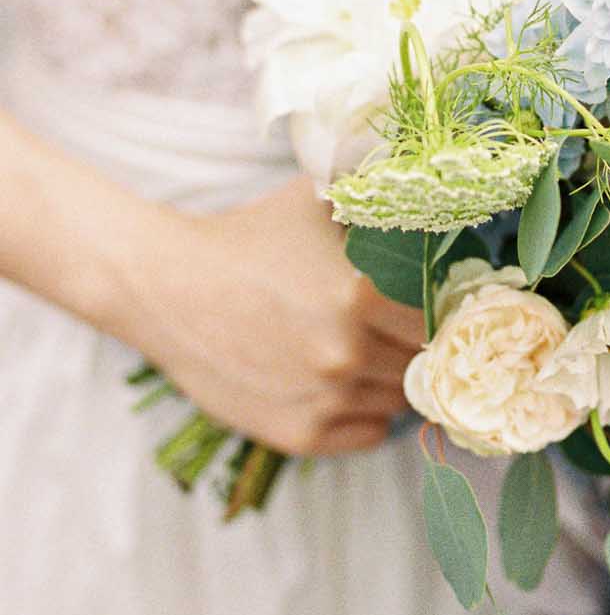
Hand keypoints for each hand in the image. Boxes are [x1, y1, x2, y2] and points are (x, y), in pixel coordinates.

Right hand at [125, 177, 425, 455]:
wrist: (166, 286)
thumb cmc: (245, 238)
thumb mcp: (316, 200)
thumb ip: (375, 192)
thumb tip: (425, 179)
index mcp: (360, 297)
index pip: (438, 323)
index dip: (439, 317)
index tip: (430, 311)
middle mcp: (347, 354)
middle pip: (422, 366)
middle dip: (414, 350)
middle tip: (396, 334)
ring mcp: (323, 399)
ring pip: (398, 402)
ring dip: (391, 382)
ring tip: (365, 356)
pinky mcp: (297, 433)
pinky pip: (369, 435)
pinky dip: (367, 415)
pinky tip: (348, 388)